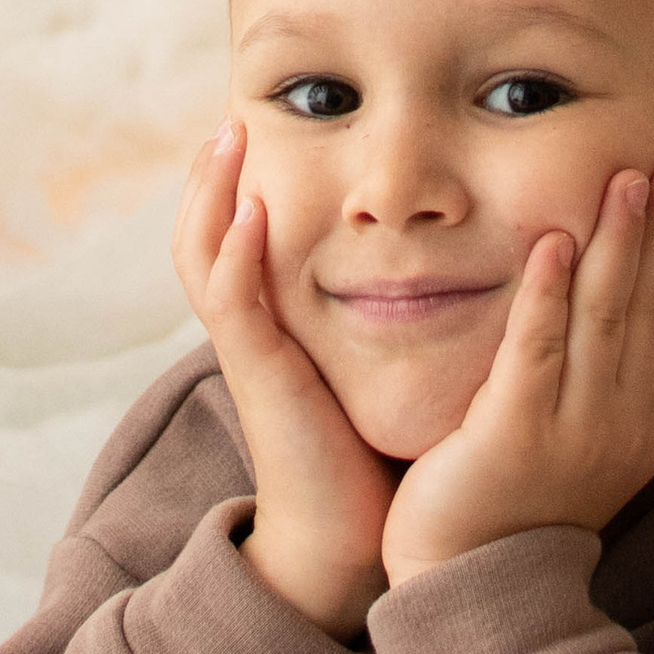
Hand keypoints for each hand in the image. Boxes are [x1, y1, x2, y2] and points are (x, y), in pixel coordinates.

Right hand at [172, 119, 396, 641]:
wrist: (354, 538)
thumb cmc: (374, 449)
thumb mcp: (377, 362)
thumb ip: (393, 311)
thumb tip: (449, 252)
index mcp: (280, 321)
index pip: (242, 236)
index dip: (241, 183)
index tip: (262, 121)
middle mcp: (257, 328)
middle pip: (205, 234)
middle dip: (212, 175)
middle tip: (232, 115)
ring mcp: (253, 351)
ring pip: (204, 258)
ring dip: (211, 196)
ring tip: (227, 139)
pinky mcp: (262, 378)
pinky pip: (233, 307)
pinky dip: (236, 257)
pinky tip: (254, 215)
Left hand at [381, 163, 653, 587]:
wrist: (474, 592)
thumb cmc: (517, 508)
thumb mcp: (584, 443)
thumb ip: (605, 382)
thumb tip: (620, 307)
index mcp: (641, 425)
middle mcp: (621, 426)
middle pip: (648, 312)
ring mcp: (573, 432)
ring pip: (604, 321)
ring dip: (617, 245)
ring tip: (626, 182)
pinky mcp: (515, 435)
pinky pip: (537, 351)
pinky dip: (547, 294)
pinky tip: (554, 244)